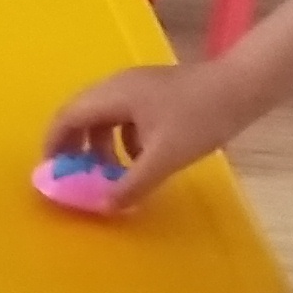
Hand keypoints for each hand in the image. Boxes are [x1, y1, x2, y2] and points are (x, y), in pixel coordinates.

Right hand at [43, 57, 237, 211]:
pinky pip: (125, 119)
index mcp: (113, 95)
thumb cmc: (199, 118)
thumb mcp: (164, 157)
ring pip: (105, 118)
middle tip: (74, 178)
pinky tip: (139, 162)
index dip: (53, 145)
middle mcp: (118, 86)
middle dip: (74, 148)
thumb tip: (106, 206)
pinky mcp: (155, 94)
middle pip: (81, 116)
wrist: (242, 87)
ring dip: (100, 147)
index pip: (67, 117)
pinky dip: (122, 141)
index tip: (50, 173)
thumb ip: (132, 183)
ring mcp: (138, 88)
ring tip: (107, 175)